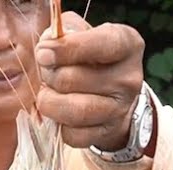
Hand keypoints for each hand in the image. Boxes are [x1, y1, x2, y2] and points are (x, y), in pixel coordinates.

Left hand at [34, 12, 145, 150]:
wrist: (111, 93)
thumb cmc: (91, 57)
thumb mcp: (83, 33)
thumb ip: (64, 31)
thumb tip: (46, 48)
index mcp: (127, 44)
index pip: (101, 45)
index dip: (67, 49)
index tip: (43, 53)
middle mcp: (129, 78)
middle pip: (73, 79)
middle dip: (49, 76)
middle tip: (46, 73)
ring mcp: (121, 109)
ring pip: (73, 111)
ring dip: (50, 103)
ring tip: (48, 94)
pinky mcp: (108, 132)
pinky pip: (73, 135)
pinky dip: (59, 126)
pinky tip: (62, 114)